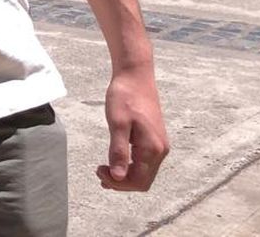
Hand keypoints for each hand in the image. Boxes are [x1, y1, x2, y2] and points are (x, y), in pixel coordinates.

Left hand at [96, 63, 168, 191]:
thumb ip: (119, 151)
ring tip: (104, 171)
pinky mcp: (153, 138)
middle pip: (143, 180)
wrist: (135, 75)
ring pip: (143, 172)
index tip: (100, 173)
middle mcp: (160, 150)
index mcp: (153, 148)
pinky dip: (129, 166)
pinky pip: (143, 161)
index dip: (119, 184)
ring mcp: (158, 144)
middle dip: (121, 182)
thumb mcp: (118, 123)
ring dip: (124, 175)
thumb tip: (119, 177)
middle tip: (99, 173)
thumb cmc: (126, 96)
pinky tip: (115, 161)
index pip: (139, 181)